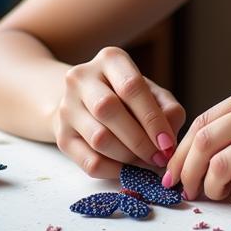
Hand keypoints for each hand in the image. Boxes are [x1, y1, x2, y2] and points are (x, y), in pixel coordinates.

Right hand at [53, 46, 184, 178]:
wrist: (84, 102)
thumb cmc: (126, 97)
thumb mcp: (151, 92)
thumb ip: (167, 108)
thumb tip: (168, 139)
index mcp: (110, 59)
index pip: (131, 86)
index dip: (152, 118)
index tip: (167, 142)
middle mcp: (82, 78)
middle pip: (109, 109)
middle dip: (140, 139)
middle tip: (158, 157)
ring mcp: (67, 107)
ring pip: (98, 138)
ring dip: (128, 156)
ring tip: (145, 162)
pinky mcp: (61, 136)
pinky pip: (89, 162)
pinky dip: (114, 170)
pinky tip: (128, 169)